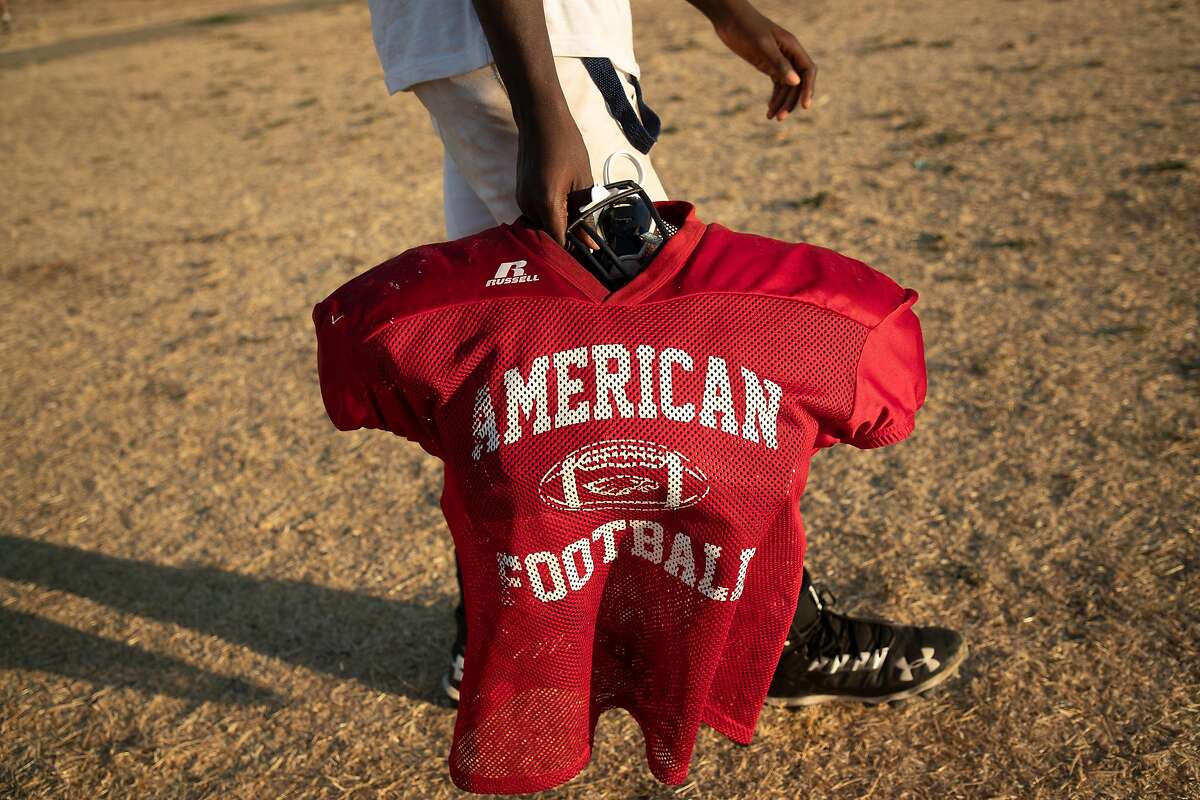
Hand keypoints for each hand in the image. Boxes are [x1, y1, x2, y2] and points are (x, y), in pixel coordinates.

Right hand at [515, 109, 593, 245]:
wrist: (540, 119)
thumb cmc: (566, 144)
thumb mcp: (582, 180)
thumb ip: (585, 214)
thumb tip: (590, 242)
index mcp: (546, 203)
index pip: (558, 242)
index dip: (573, 251)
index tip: (589, 254)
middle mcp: (529, 205)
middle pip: (548, 237)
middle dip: (567, 240)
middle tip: (588, 238)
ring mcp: (522, 200)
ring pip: (541, 227)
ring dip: (559, 227)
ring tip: (579, 219)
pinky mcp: (521, 194)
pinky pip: (536, 214)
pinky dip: (550, 216)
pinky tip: (566, 207)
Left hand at [708, 2, 816, 119]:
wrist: (729, 19)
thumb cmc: (746, 28)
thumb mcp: (762, 46)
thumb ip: (779, 63)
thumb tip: (796, 82)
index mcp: (792, 47)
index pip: (808, 71)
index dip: (808, 89)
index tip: (805, 106)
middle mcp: (789, 55)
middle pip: (797, 83)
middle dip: (790, 101)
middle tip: (780, 118)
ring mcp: (778, 60)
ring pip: (786, 86)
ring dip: (781, 102)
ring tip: (771, 117)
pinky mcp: (768, 64)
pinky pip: (777, 84)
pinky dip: (775, 97)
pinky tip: (769, 108)